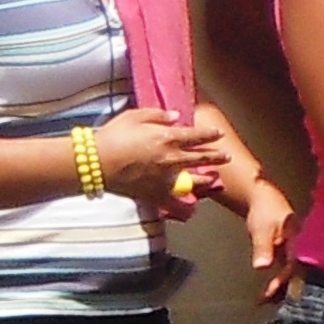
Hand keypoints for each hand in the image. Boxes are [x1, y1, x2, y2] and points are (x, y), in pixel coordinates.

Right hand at [88, 108, 222, 211]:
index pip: (197, 135)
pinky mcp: (157, 193)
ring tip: (215, 178)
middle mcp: (173, 158)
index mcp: (168, 138)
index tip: (219, 135)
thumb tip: (177, 116)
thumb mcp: (133, 117)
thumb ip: (157, 115)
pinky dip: (185, 207)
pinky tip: (193, 209)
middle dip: (217, 156)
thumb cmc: (113, 136)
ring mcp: (167, 178)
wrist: (96, 162)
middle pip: (202, 157)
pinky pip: (176, 203)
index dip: (210, 135)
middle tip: (227, 156)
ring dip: (208, 178)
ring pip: (196, 180)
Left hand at [240, 173, 297, 290]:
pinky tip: (271, 289)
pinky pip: (289, 270)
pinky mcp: (291, 253)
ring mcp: (298, 251)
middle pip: (299, 274)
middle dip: (286, 291)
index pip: (294, 267)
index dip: (282, 282)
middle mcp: (302, 249)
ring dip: (283, 288)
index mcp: (299, 242)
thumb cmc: (264, 211)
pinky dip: (281, 280)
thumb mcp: (261, 228)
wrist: (265, 198)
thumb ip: (262, 247)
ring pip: (295, 274)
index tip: (269, 293)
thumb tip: (262, 267)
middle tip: (270, 304)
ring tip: (269, 301)